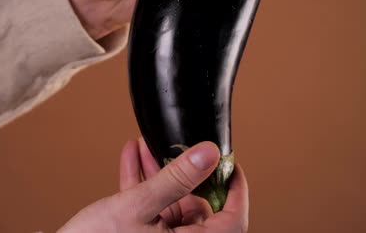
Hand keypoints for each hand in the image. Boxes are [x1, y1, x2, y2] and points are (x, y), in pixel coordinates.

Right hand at [57, 140, 248, 231]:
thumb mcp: (139, 206)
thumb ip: (176, 179)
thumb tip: (208, 155)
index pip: (232, 220)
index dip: (234, 189)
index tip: (230, 164)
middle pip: (195, 206)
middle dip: (180, 171)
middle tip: (175, 145)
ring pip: (169, 204)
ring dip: (157, 174)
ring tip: (145, 145)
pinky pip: (149, 210)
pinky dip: (140, 186)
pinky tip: (130, 159)